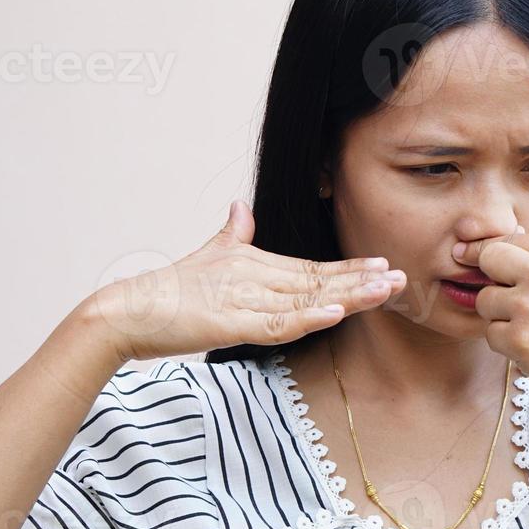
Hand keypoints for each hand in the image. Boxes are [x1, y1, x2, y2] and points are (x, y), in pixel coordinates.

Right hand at [83, 200, 406, 362]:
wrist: (126, 310)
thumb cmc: (166, 290)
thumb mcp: (205, 256)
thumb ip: (230, 233)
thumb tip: (239, 206)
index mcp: (253, 264)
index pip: (312, 269)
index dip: (348, 269)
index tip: (382, 268)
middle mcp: (254, 276)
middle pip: (317, 279)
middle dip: (361, 279)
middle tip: (401, 276)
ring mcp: (244, 298)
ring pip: (306, 298)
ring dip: (347, 295)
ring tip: (384, 290)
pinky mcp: (231, 322)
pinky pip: (278, 321)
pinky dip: (308, 317)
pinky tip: (336, 312)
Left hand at [455, 229, 528, 408]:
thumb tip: (488, 249)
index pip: (508, 240)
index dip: (496, 256)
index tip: (487, 266)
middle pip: (489, 260)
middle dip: (492, 277)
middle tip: (512, 298)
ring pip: (486, 300)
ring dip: (501, 316)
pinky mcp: (520, 340)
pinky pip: (491, 334)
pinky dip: (507, 344)